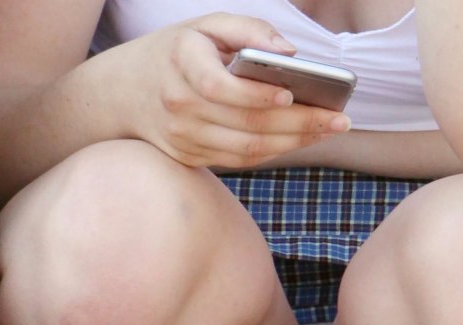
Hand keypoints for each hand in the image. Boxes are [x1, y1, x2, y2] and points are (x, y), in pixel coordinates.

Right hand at [119, 13, 350, 169]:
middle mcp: (179, 108)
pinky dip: (274, 152)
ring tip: (329, 130)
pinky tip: (301, 139)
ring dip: (293, 143)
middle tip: (340, 120)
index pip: (220, 88)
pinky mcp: (190, 158)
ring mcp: (183, 140)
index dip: (258, 95)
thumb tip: (292, 52)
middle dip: (299, 124)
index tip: (293, 93)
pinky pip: (239, 160)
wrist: (123, 94)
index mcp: (180, 65)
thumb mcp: (204, 26)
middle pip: (247, 125)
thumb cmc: (175, 52)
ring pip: (247, 150)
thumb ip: (248, 29)